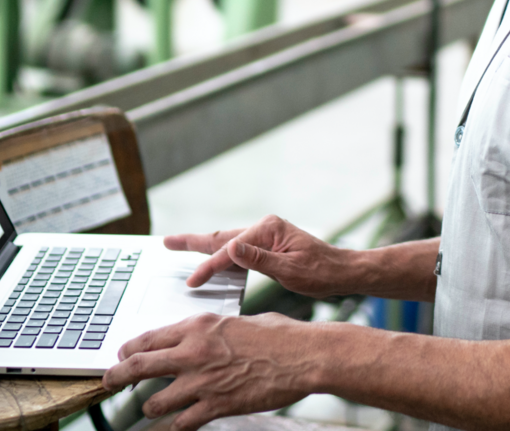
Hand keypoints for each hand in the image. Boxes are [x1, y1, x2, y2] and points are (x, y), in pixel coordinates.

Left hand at [103, 312, 317, 430]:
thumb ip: (212, 332)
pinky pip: (183, 423)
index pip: (149, 338)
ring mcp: (203, 382)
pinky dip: (177, 426)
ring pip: (155, 401)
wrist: (303, 356)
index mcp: (198, 327)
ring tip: (152, 408)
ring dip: (150, 407)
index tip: (122, 354)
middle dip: (117, 376)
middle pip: (139, 366)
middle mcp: (194, 352)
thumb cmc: (278, 335)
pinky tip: (178, 426)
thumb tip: (201, 338)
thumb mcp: (236, 322)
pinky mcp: (217, 406)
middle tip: (107, 382)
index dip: (130, 349)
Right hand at [164, 215, 357, 297]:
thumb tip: (232, 247)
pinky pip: (237, 249)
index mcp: (269, 229)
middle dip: (193, 242)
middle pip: (222, 237)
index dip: (210, 267)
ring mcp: (266, 235)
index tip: (192, 281)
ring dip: (203, 246)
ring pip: (227, 242)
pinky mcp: (267, 245)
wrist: (342, 272)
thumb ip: (260, 260)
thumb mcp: (291, 271)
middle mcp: (265, 227)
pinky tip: (211, 260)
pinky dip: (220, 254)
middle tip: (166, 242)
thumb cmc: (321, 273)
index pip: (231, 250)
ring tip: (178, 246)